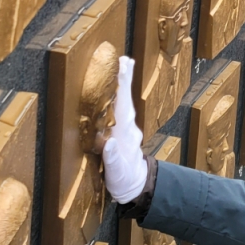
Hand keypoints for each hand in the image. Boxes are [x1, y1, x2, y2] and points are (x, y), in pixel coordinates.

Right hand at [102, 56, 147, 203]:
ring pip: (124, 103)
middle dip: (124, 80)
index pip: (122, 106)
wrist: (135, 186)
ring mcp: (127, 128)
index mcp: (124, 134)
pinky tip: (116, 89)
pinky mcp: (124, 132)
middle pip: (125, 99)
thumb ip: (113, 159)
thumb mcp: (117, 174)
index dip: (121, 87)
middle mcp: (128, 128)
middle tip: (123, 59)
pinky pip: (121, 110)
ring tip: (122, 66)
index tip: (122, 67)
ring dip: (123, 85)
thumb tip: (109, 144)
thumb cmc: (124, 179)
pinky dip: (119, 97)